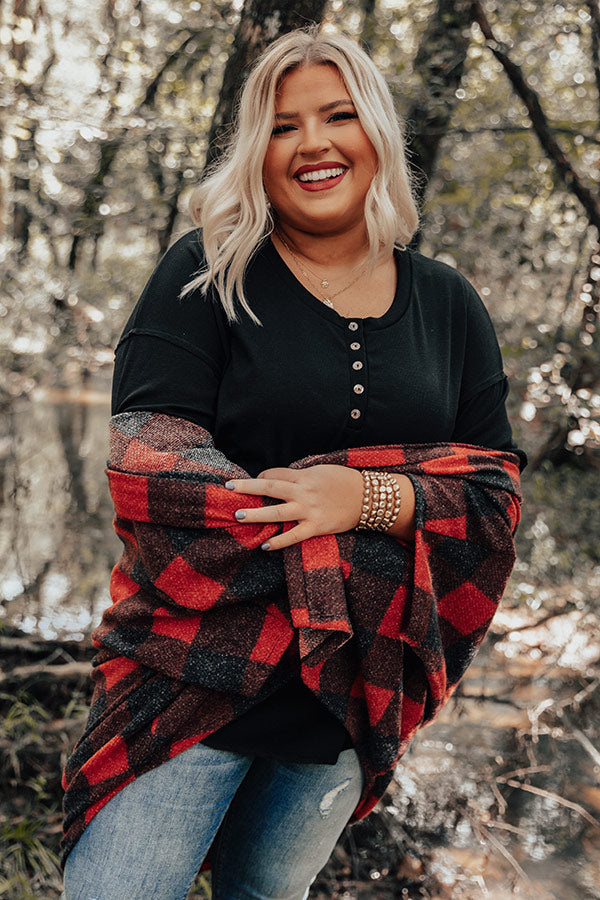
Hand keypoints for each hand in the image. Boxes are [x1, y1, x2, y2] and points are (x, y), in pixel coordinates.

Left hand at [225, 464, 363, 550]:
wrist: (370, 498)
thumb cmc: (345, 482)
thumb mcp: (321, 471)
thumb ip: (301, 476)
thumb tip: (281, 480)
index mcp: (304, 476)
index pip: (275, 474)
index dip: (261, 477)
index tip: (253, 482)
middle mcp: (304, 492)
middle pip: (270, 488)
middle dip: (248, 488)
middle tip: (230, 487)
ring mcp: (310, 511)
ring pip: (277, 513)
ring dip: (256, 514)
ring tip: (238, 516)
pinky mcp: (317, 527)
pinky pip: (294, 536)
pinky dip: (279, 541)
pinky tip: (265, 546)